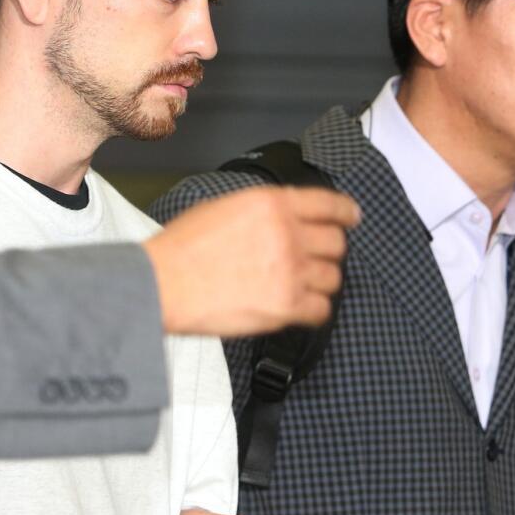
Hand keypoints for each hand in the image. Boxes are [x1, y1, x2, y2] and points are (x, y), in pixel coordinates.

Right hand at [145, 186, 359, 336]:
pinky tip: (299, 307)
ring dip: (320, 281)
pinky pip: (322, 310)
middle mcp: (287, 234)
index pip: (328, 204)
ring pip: (333, 278)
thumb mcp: (223, 207)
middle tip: (315, 258)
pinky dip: (313, 309)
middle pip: (336, 243)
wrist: (163, 283)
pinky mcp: (286, 306)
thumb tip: (282, 217)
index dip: (346, 212)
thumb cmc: (182, 248)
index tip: (351, 218)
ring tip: (299, 284)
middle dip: (328, 251)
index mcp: (272, 204)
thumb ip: (261, 210)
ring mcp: (290, 271)